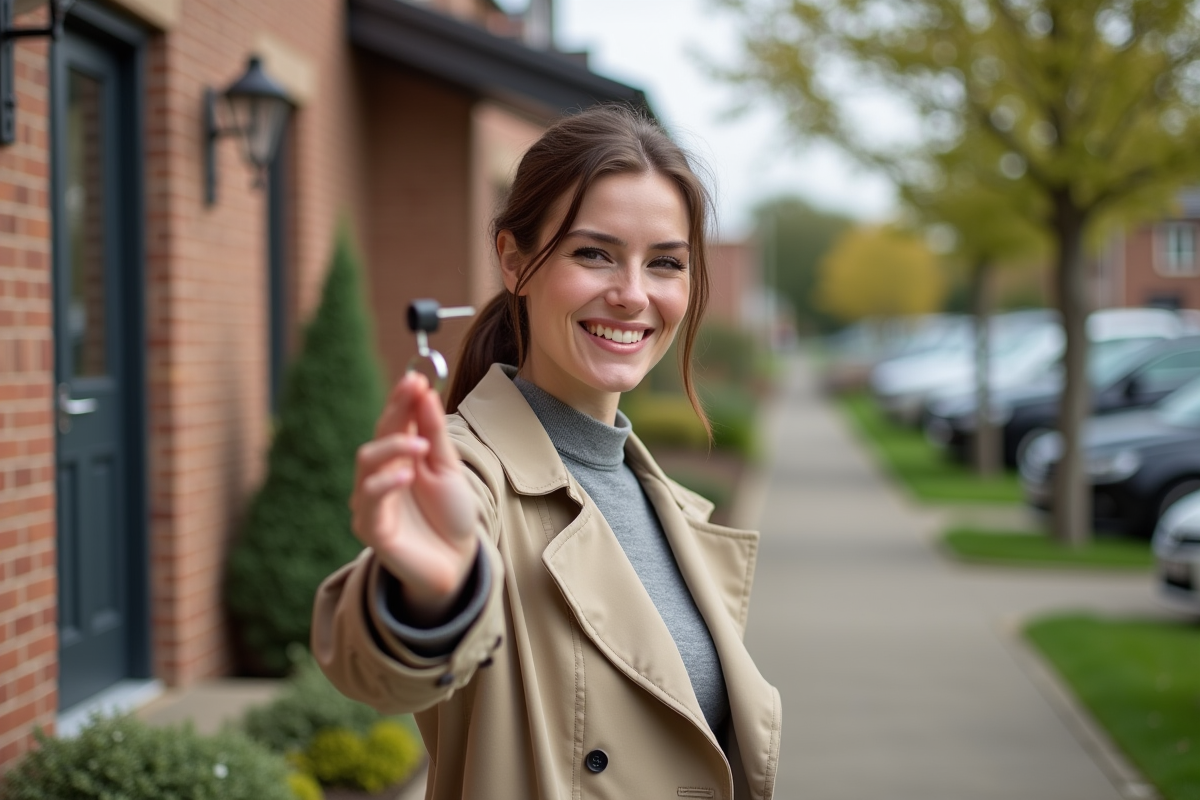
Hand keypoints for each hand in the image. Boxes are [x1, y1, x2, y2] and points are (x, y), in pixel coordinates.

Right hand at [350, 372, 479, 624]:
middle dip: (395, 412)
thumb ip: (433, 433)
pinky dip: (386, 484)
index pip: (393, 421)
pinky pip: (370, 501)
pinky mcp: (371, 528)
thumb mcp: (447, 467)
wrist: (457, 561)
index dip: (400, 399)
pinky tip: (407, 474)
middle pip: (377, 436)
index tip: (414, 378)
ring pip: (366, 464)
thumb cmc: (450, 513)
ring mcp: (372, 501)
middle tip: (414, 393)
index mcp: (397, 458)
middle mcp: (379, 476)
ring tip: (422, 446)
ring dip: (393, 447)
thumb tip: (423, 390)